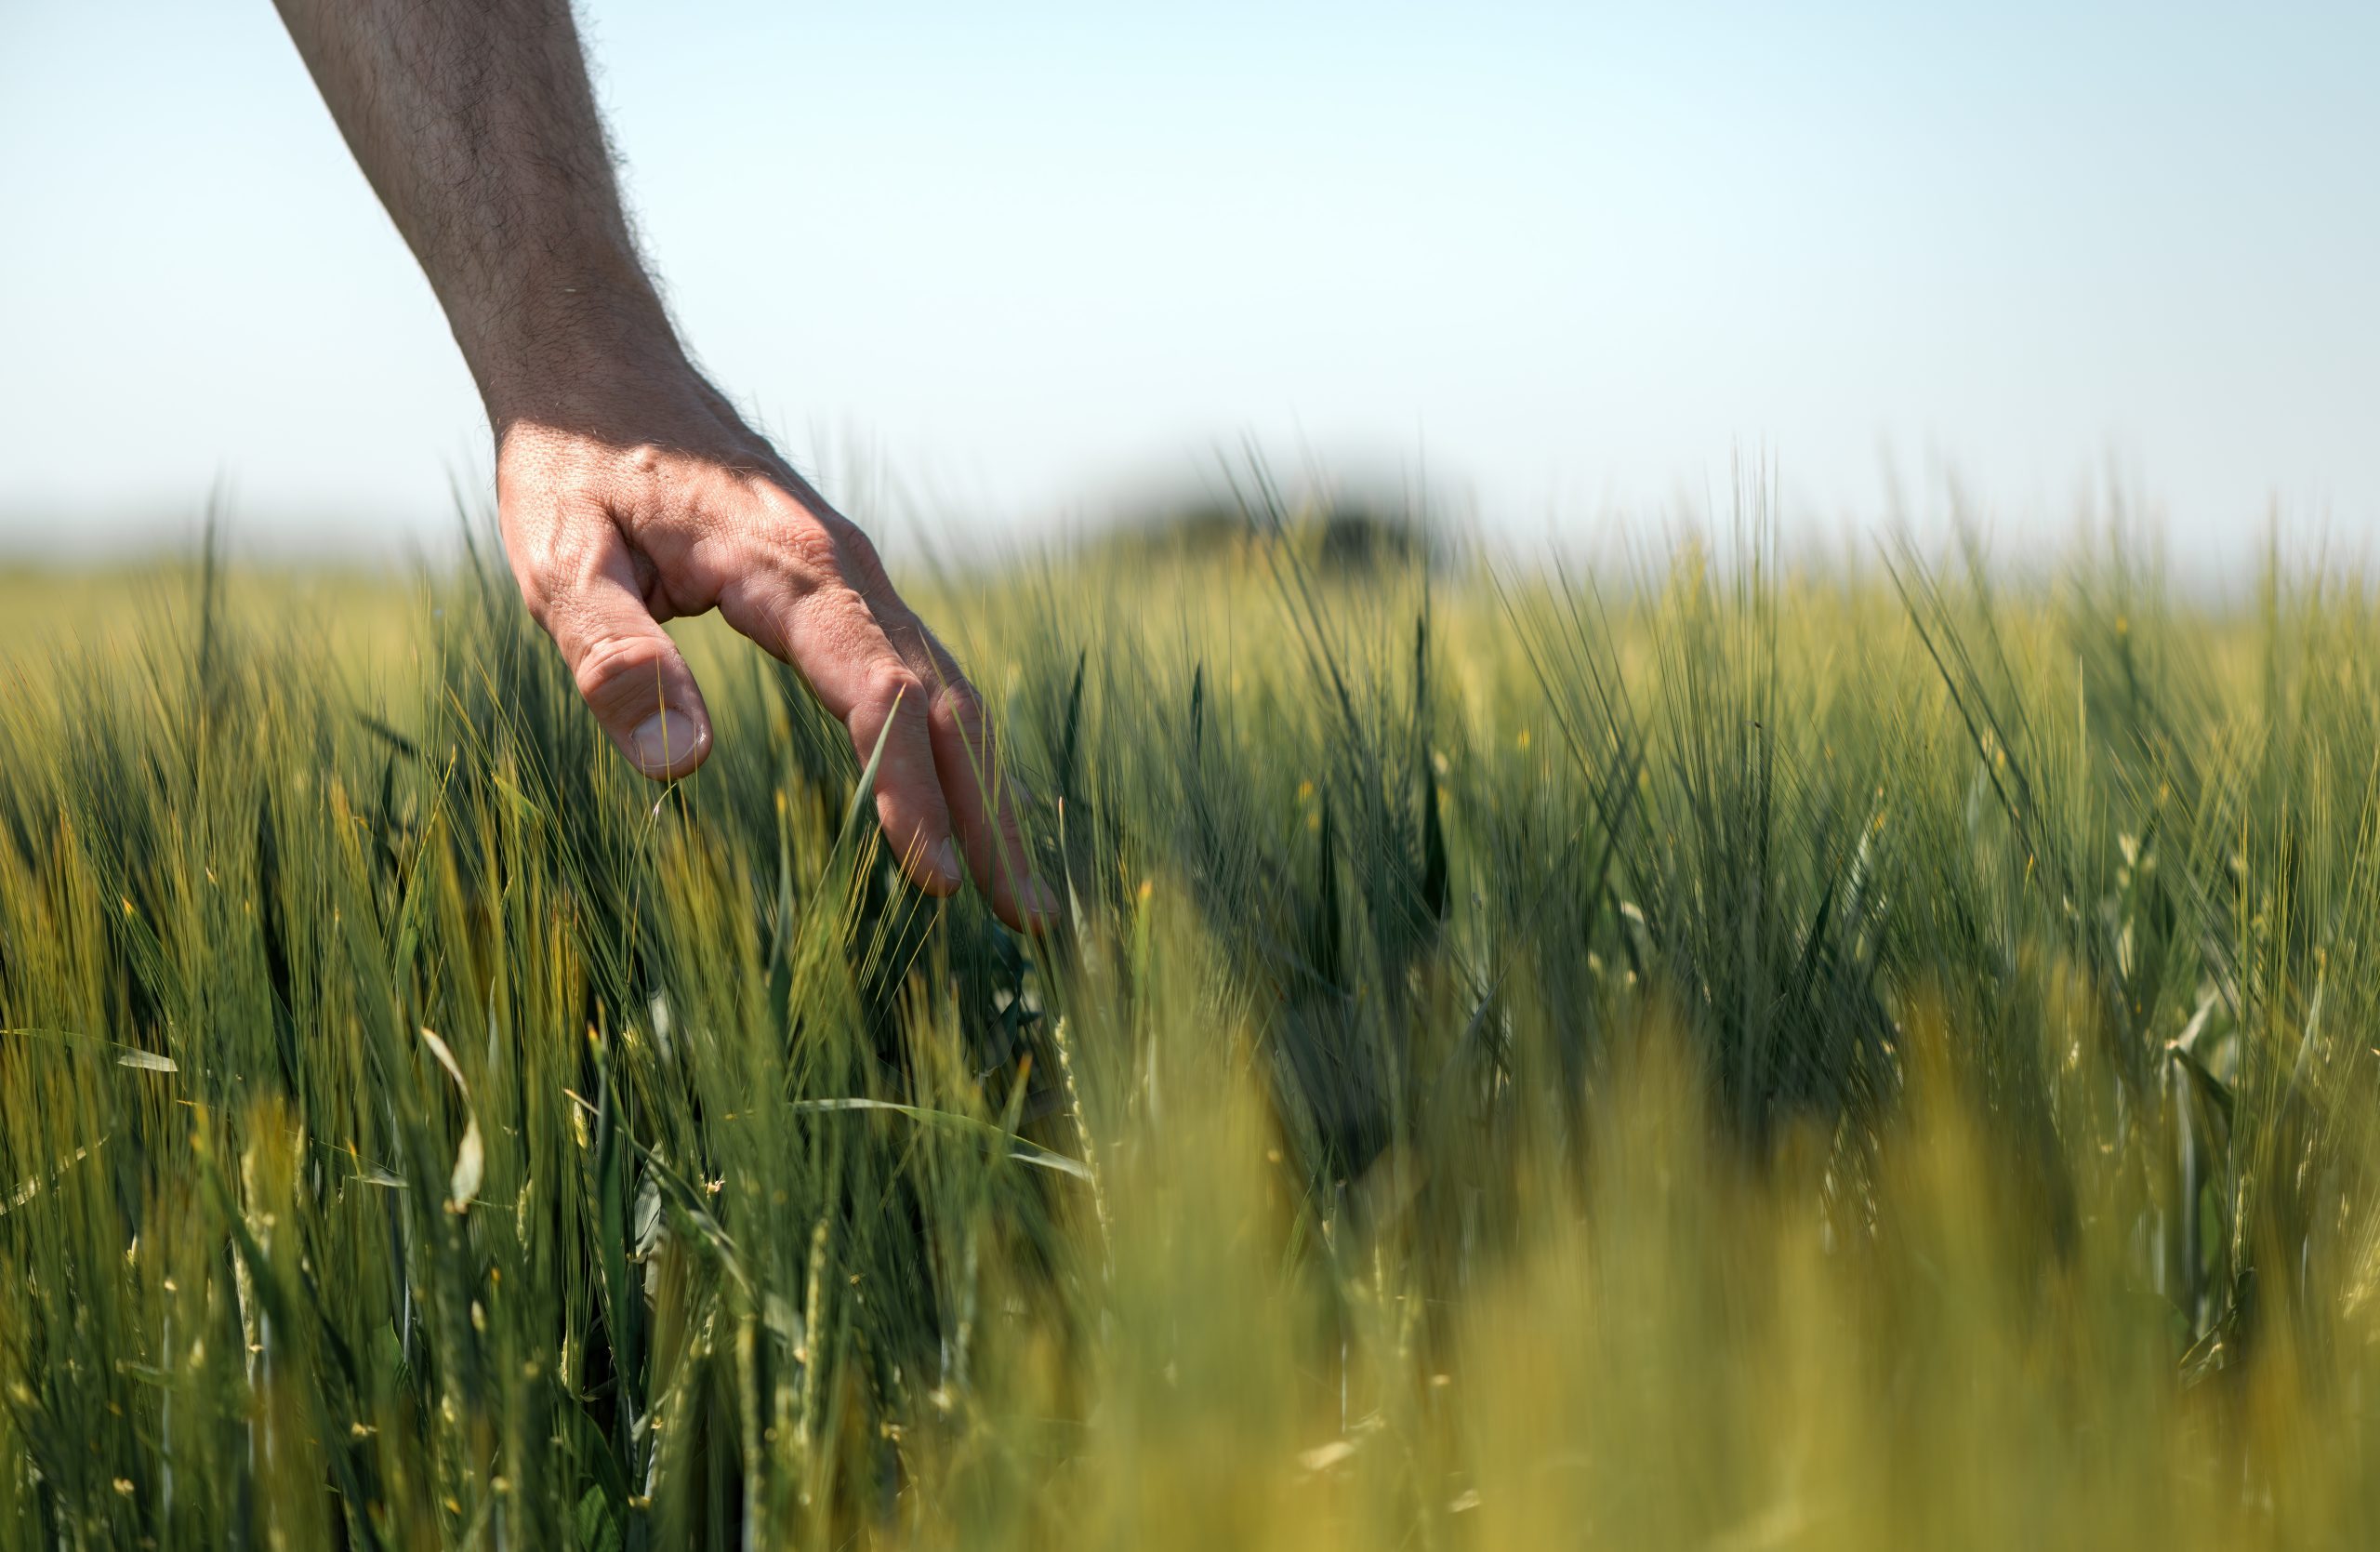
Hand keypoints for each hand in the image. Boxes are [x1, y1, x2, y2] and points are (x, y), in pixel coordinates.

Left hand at [494, 367, 1053, 931]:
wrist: (596, 367)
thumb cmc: (568, 468)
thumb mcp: (559, 562)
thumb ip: (613, 657)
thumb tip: (681, 765)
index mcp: (793, 570)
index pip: (878, 696)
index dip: (909, 794)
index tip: (936, 883)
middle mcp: (850, 573)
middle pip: (948, 704)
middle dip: (988, 815)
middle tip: (1026, 919)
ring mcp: (857, 578)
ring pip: (949, 691)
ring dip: (988, 790)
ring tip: (1016, 890)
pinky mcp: (844, 588)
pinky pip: (921, 675)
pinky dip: (955, 750)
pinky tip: (960, 806)